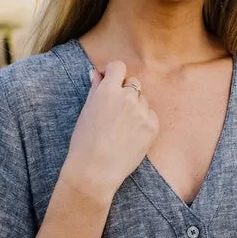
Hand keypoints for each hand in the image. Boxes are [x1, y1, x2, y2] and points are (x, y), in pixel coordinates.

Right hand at [62, 60, 158, 202]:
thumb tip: (97, 72)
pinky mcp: (152, 127)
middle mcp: (127, 97)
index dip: (114, 73)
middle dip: (125, 91)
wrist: (95, 170)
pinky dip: (144, 122)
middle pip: (133, 83)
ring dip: (135, 108)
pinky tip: (131, 135)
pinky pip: (151, 116)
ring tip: (121, 128)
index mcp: (107, 91)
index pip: (118, 67)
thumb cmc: (84, 142)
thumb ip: (95, 89)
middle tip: (115, 110)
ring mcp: (142, 112)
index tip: (110, 81)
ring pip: (143, 101)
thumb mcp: (86, 111)